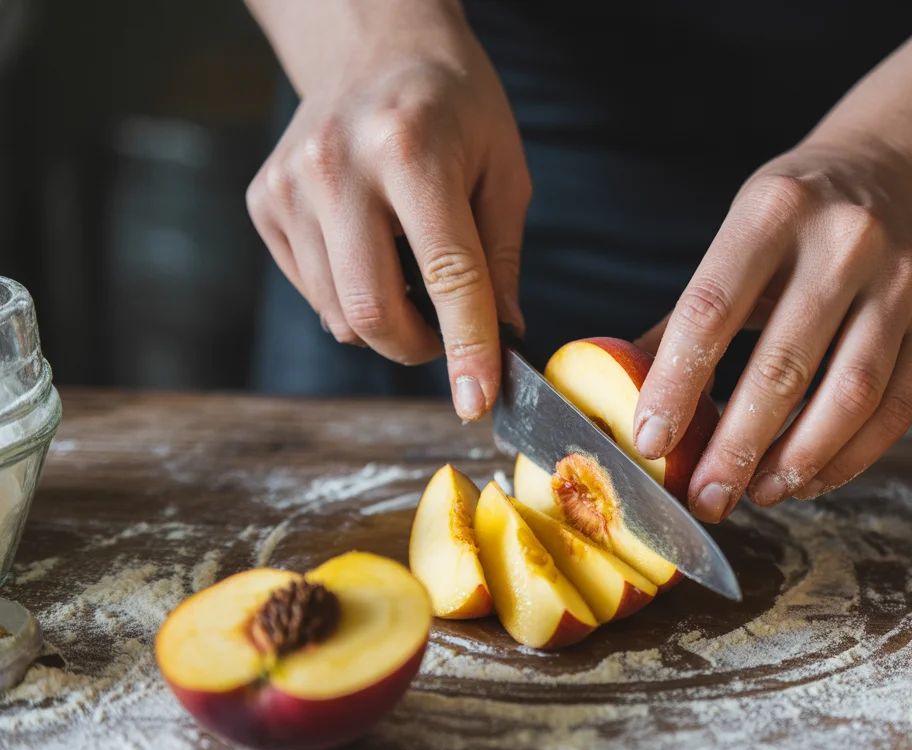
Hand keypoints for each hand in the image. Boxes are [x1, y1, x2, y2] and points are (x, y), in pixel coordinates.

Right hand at [245, 9, 529, 419]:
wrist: (374, 42)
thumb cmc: (454, 103)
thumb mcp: (504, 168)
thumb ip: (501, 259)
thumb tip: (503, 337)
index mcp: (411, 151)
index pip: (446, 276)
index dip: (466, 349)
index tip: (477, 401)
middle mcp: (338, 167)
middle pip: (372, 312)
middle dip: (418, 348)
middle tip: (446, 335)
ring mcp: (290, 185)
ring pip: (338, 313)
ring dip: (386, 320)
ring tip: (410, 266)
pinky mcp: (264, 200)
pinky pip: (311, 292)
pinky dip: (349, 294)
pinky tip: (370, 245)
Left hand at [632, 142, 911, 521]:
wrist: (892, 177)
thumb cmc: (792, 223)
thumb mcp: (736, 240)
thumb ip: (686, 319)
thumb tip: (630, 403)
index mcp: (772, 210)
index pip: (712, 310)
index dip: (677, 384)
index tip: (652, 442)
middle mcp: (843, 241)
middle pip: (785, 365)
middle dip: (738, 447)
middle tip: (707, 498)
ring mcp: (900, 281)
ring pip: (851, 394)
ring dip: (799, 459)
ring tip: (758, 493)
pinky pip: (896, 407)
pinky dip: (850, 457)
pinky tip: (809, 479)